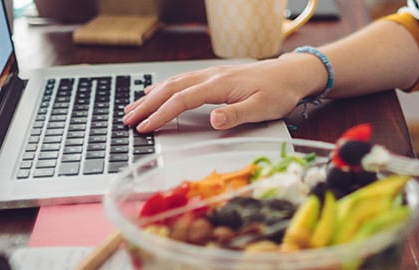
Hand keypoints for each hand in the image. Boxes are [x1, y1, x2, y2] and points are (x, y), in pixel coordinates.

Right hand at [122, 54, 325, 132]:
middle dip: (147, 105)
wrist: (291, 75)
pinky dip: (163, 87)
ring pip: (173, 83)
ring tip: (132, 108)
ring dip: (150, 96)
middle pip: (170, 89)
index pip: (181, 100)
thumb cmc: (279, 92)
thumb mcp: (262, 108)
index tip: (145, 127)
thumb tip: (213, 119)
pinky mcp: (213, 77)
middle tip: (127, 120)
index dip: (160, 114)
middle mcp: (210, 77)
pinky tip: (153, 91)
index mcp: (219, 85)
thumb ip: (236, 114)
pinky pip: (181, 80)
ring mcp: (210, 75)